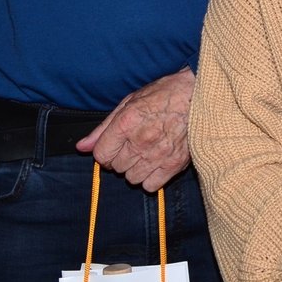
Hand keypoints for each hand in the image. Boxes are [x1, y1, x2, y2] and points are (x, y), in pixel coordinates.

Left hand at [77, 68, 194, 190]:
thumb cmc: (164, 95)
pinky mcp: (174, 164)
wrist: (199, 96)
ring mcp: (158, 154)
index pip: (101, 155)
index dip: (105, 152)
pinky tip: (156, 163)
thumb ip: (103, 127)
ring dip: (135, 169)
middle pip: (116, 167)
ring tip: (147, 153)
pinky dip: (151, 178)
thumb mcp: (129, 102)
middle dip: (121, 158)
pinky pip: (151, 186)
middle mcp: (140, 140)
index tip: (114, 146)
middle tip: (134, 145)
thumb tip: (82, 147)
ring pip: (132, 178)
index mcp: (126, 122)